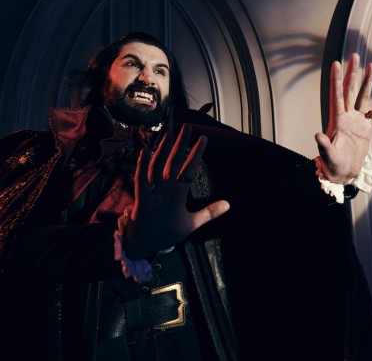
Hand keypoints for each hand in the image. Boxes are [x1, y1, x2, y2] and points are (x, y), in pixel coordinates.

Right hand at [123, 124, 229, 258]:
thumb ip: (209, 213)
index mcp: (178, 192)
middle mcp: (166, 188)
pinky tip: (144, 152)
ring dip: (163, 150)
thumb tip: (229, 204)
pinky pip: (142, 181)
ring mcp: (154, 192)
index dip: (196, 154)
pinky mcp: (143, 200)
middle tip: (187, 126)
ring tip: (169, 134)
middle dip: (181, 144)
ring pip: (158, 166)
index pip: (189, 168)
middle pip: (174, 162)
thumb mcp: (192, 223)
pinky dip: (142, 166)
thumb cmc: (167, 232)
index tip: (204, 138)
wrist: (146, 246)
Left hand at [315, 53, 371, 183]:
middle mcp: (347, 116)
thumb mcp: (327, 156)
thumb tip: (317, 135)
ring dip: (367, 81)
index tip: (336, 63)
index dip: (336, 80)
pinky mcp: (367, 128)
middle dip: (352, 73)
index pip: (336, 95)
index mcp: (337, 120)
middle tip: (355, 55)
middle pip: (349, 90)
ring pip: (363, 96)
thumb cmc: (332, 166)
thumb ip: (324, 146)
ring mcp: (357, 121)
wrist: (342, 174)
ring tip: (371, 65)